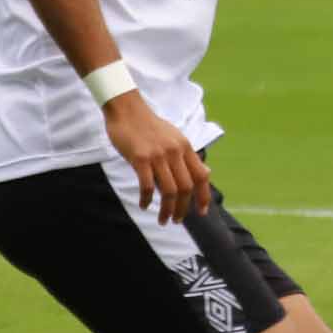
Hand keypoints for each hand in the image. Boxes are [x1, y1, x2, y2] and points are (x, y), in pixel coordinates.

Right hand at [107, 94, 211, 223]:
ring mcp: (158, 155)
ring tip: (163, 219)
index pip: (201, 176)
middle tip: (177, 221)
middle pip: (186, 188)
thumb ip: (187, 157)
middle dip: (184, 208)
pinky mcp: (140, 158)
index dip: (204, 196)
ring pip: (169, 190)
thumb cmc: (149, 127)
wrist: (127, 110)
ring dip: (167, 209)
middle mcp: (175, 152)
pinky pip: (147, 186)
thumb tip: (204, 173)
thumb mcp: (175, 138)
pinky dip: (147, 199)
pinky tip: (145, 206)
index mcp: (185, 148)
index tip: (203, 212)